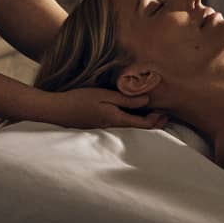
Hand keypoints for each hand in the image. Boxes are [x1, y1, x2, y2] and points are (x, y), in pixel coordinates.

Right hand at [50, 87, 168, 130]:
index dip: (157, 120)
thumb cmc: (79, 99)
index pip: (144, 124)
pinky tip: (130, 110)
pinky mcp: (98, 122)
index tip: (166, 111)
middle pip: (138, 127)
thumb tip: (147, 100)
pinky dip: (130, 117)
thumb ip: (125, 99)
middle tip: (165, 114)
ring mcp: (104, 125)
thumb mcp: (104, 95)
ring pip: (129, 124)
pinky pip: (119, 121)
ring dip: (142, 119)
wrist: (57, 110)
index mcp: (116, 119)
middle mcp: (113, 125)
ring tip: (153, 111)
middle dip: (153, 121)